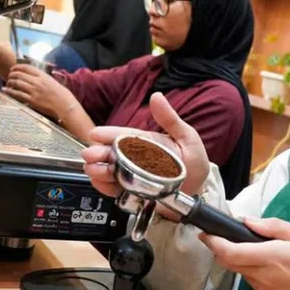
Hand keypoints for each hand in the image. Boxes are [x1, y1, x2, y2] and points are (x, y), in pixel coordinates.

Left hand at [4, 63, 76, 117]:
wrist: (64, 104)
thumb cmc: (60, 94)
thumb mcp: (51, 81)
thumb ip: (42, 78)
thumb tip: (34, 77)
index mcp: (43, 76)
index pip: (27, 68)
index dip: (18, 67)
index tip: (13, 68)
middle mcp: (37, 82)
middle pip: (20, 75)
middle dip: (12, 74)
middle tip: (9, 75)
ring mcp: (34, 91)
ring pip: (17, 83)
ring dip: (10, 82)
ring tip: (8, 82)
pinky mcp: (32, 100)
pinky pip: (18, 94)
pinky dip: (10, 91)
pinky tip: (6, 90)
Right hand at [81, 92, 209, 205]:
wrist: (199, 190)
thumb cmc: (193, 162)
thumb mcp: (186, 136)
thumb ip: (170, 119)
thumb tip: (157, 96)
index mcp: (145, 142)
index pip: (123, 136)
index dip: (108, 134)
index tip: (95, 134)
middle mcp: (135, 158)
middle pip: (112, 154)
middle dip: (98, 153)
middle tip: (89, 155)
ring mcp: (132, 175)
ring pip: (109, 171)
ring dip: (98, 170)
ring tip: (93, 169)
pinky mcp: (132, 192)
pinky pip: (115, 189)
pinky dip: (105, 187)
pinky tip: (99, 182)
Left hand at [200, 217, 289, 289]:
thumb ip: (274, 227)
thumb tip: (248, 220)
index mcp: (272, 257)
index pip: (230, 252)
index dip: (214, 243)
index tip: (206, 234)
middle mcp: (264, 278)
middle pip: (230, 263)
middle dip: (223, 250)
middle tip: (225, 238)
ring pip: (243, 273)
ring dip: (245, 262)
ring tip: (267, 254)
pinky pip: (255, 285)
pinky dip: (258, 275)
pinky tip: (278, 272)